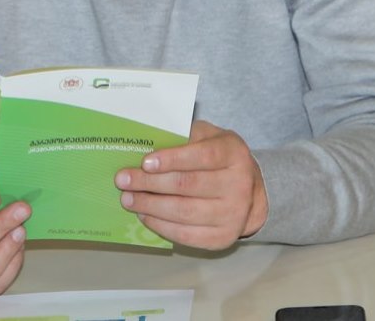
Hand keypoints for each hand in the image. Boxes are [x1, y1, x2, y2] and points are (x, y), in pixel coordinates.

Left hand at [114, 119, 267, 248]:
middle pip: (188, 185)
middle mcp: (238, 185)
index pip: (202, 156)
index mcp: (234, 154)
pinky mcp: (223, 238)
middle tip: (123, 180)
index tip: (144, 162)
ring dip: (151, 206)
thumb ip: (184, 137)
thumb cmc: (220, 159)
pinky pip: (186, 235)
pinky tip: (145, 215)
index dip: (172, 159)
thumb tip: (147, 144)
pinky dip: (161, 226)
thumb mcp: (209, 137)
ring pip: (184, 212)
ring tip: (128, 199)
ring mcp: (233, 215)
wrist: (251, 194)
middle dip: (150, 183)